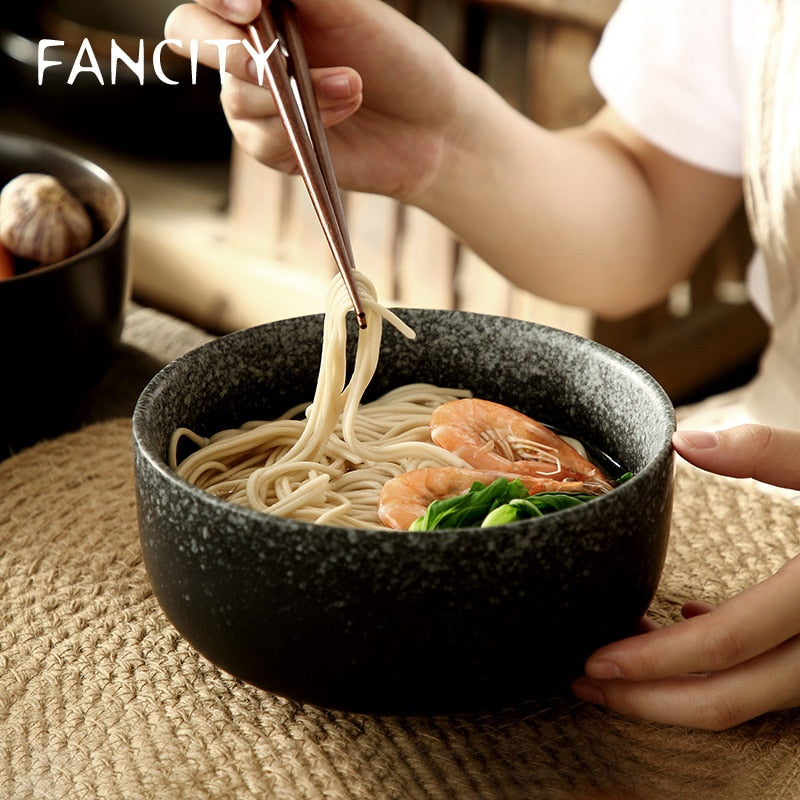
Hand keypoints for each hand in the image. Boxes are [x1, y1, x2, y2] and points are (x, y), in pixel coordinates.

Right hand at [164, 0, 480, 202]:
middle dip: (228, 50)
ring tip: (352, 87)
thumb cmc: (398, 60)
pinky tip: (345, 112)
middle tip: (273, 65)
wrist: (430, 126)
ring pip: (237, 96)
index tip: (250, 6)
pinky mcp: (273, 146)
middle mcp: (250, 48)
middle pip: (190, 35)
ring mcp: (257, 100)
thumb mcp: (353, 10)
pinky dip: (305, 127)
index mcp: (266, 6)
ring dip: (297, 93)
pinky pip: (262, 140)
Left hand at [572, 424, 799, 729]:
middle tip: (585, 684)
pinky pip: (772, 682)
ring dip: (676, 690)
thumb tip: (685, 441)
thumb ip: (769, 452)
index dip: (652, 663)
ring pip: (749, 700)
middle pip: (730, 698)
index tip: (594, 660)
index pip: (724, 646)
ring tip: (618, 667)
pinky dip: (719, 669)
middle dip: (648, 701)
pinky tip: (683, 630)